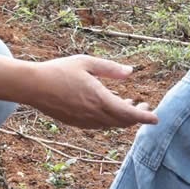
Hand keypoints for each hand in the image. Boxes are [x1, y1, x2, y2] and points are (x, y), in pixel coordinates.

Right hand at [30, 55, 158, 129]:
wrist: (33, 86)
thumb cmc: (59, 70)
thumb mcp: (87, 63)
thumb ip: (110, 69)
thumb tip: (130, 71)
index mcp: (99, 99)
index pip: (129, 114)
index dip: (145, 118)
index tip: (156, 119)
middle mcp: (93, 114)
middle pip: (122, 122)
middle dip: (136, 117)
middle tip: (144, 106)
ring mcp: (83, 121)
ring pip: (110, 125)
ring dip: (122, 118)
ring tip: (128, 105)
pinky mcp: (75, 123)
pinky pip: (98, 125)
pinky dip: (109, 120)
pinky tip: (108, 108)